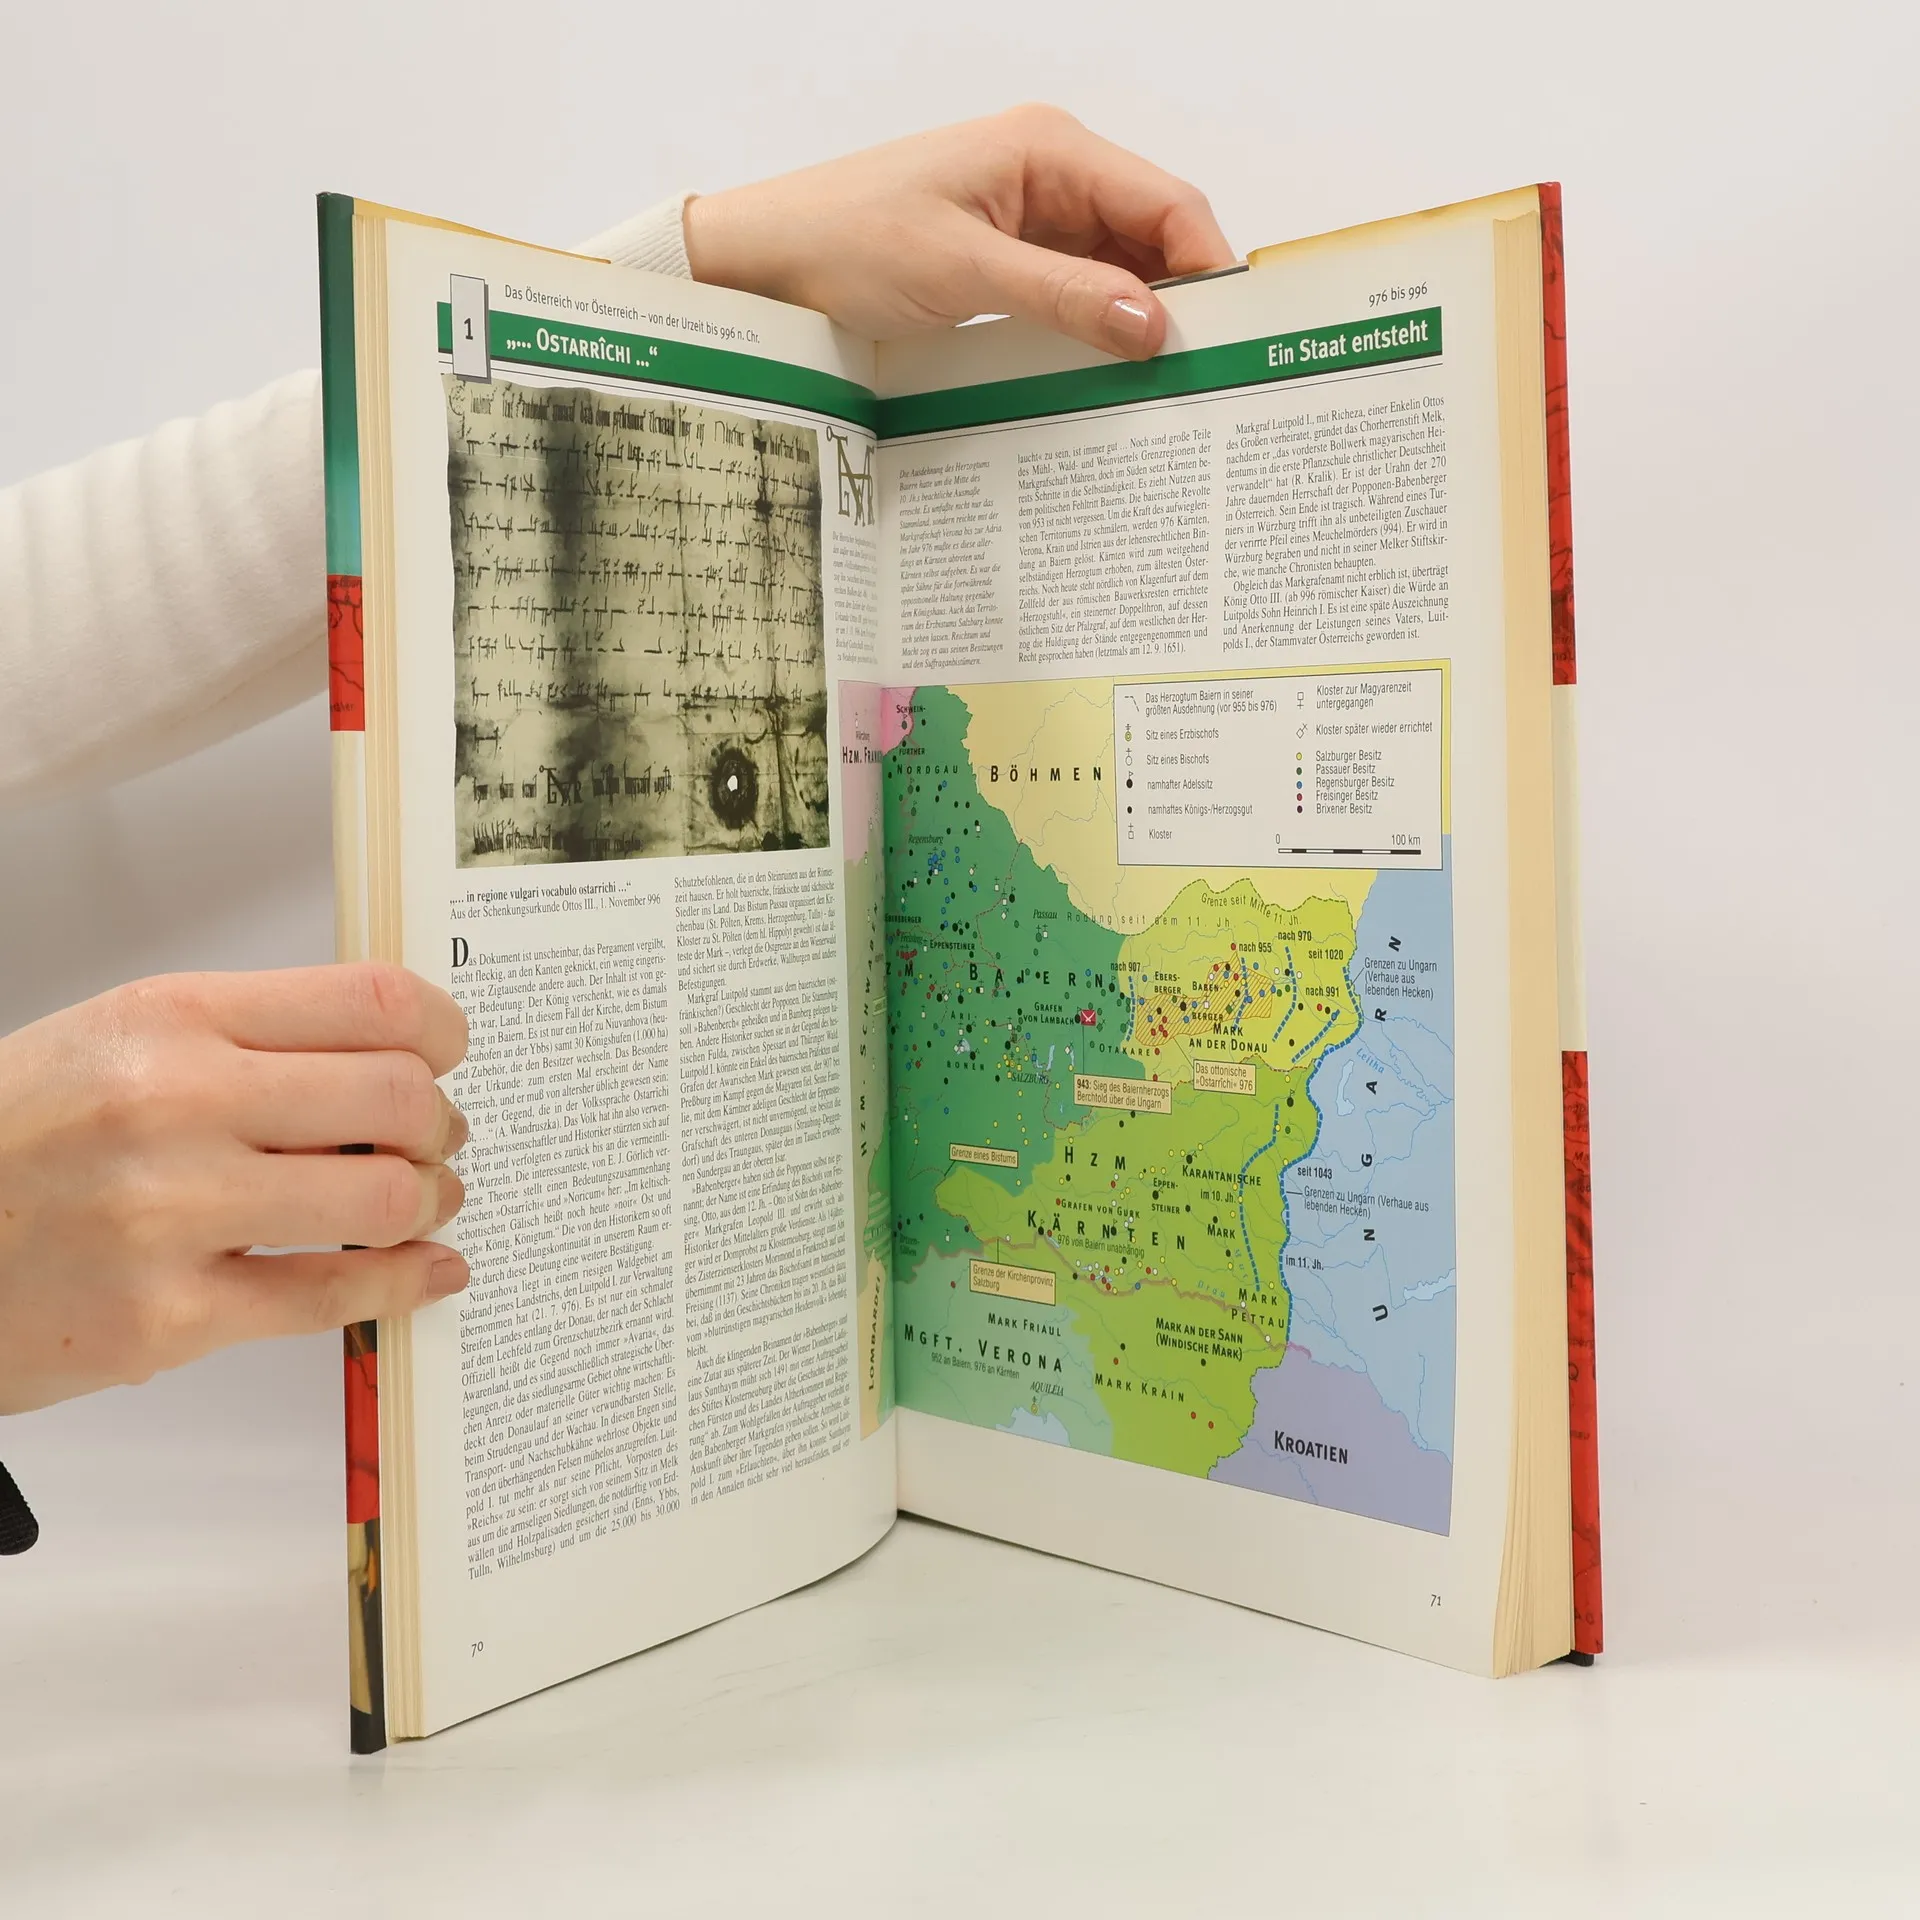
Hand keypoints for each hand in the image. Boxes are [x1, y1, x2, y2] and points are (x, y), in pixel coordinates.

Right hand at [0, 964, 469, 1413]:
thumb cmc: (10, 1141)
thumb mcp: (114, 1044)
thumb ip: (246, 1042)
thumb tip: (388, 1057)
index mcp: (169, 1019)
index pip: (370, 1000)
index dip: (441, 1030)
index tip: (449, 1053)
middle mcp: (173, 1104)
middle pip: (398, 1097)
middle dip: (440, 1124)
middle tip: (438, 1140)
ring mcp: (169, 1213)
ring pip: (382, 1198)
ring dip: (429, 1203)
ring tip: (423, 1203)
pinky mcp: (166, 1318)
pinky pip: (332, 1296)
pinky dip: (405, 1284)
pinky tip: (430, 1271)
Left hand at [684, 103, 1234, 360]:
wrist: (766, 262)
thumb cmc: (846, 242)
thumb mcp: (962, 273)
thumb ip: (1064, 296)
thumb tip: (1155, 324)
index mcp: (1048, 148)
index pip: (1165, 202)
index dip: (1209, 265)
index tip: (1231, 333)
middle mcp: (1049, 172)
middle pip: (1152, 235)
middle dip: (1182, 297)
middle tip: (1204, 371)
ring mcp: (1029, 216)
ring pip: (1118, 268)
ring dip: (1140, 319)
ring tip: (1163, 384)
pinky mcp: (1008, 257)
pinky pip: (1077, 290)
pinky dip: (1098, 327)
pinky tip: (1108, 371)